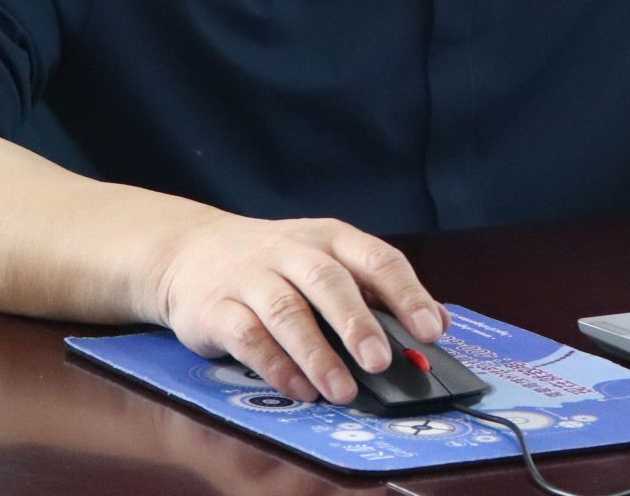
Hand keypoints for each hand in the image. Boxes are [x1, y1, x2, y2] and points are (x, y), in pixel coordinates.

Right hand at [144, 212, 445, 404]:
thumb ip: (379, 292)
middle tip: (381, 361)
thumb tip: (437, 323)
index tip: (430, 330)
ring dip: (317, 354)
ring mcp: (251, 277)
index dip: (407, 294)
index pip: (376, 258)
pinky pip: (247, 336)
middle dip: (357, 324)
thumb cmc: (277, 263)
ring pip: (287, 312)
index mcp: (331, 238)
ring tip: (343, 390)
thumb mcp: (329, 262)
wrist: (192, 250)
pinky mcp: (216, 307)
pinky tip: (299, 389)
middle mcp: (292, 251)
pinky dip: (275, 365)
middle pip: (328, 282)